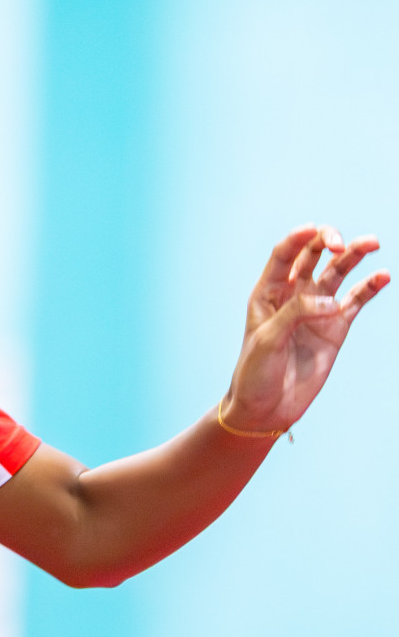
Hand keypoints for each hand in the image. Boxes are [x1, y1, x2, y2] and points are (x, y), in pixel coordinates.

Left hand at [224, 224, 388, 432]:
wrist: (267, 407)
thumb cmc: (255, 372)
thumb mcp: (268, 339)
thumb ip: (296, 314)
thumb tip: (330, 303)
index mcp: (267, 293)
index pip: (283, 255)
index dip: (298, 239)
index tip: (313, 229)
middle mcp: (293, 296)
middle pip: (313, 257)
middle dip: (327, 242)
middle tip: (342, 244)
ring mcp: (317, 310)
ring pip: (337, 274)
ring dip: (353, 257)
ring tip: (372, 243)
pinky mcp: (336, 327)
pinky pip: (356, 300)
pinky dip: (369, 287)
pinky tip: (382, 276)